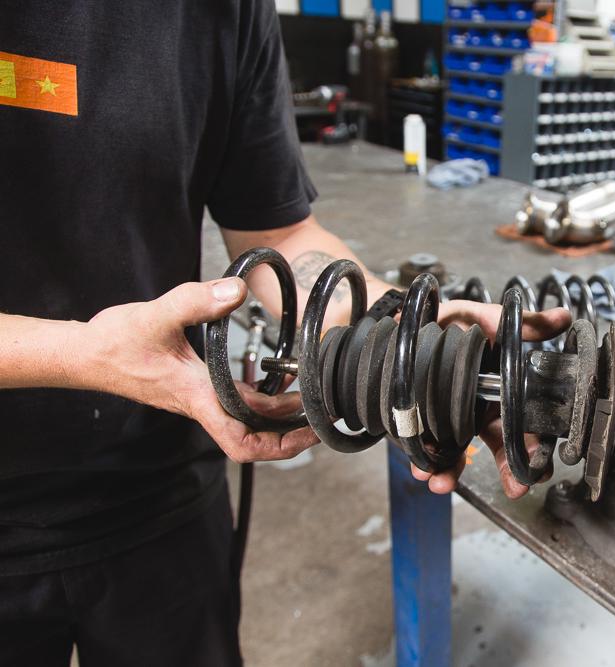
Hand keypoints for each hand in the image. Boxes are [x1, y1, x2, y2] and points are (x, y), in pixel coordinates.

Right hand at [84, 278, 317, 462]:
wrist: (87, 352)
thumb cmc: (114, 343)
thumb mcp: (156, 315)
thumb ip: (197, 301)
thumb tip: (235, 291)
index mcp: (198, 397)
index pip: (242, 442)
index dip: (280, 446)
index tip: (310, 434)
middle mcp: (203, 404)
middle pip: (256, 434)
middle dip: (294, 431)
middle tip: (327, 414)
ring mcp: (202, 398)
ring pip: (250, 418)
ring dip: (282, 415)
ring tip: (314, 399)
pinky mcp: (199, 387)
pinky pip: (239, 401)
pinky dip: (264, 398)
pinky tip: (282, 381)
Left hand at [409, 299, 571, 497]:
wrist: (404, 321)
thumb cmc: (450, 322)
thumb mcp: (486, 319)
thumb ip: (524, 324)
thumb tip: (564, 317)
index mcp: (500, 393)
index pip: (525, 425)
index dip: (535, 448)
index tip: (539, 466)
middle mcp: (478, 412)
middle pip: (500, 449)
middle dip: (510, 473)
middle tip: (516, 487)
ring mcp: (450, 422)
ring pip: (459, 456)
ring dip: (454, 474)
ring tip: (445, 483)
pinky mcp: (422, 425)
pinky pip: (425, 451)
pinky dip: (424, 465)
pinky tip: (422, 471)